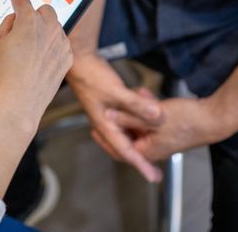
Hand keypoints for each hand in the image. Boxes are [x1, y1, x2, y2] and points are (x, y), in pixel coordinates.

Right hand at [0, 0, 73, 132]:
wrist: (18, 103)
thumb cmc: (3, 75)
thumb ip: (7, 24)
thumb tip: (17, 20)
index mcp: (28, 21)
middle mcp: (48, 29)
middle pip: (44, 10)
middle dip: (34, 15)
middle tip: (21, 30)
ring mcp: (60, 43)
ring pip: (54, 27)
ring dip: (44, 31)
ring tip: (28, 53)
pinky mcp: (67, 57)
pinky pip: (60, 43)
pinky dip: (51, 47)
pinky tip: (38, 62)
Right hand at [67, 54, 162, 181]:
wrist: (79, 60)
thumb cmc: (93, 77)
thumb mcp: (117, 92)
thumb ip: (137, 104)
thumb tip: (158, 116)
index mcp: (105, 126)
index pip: (126, 151)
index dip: (141, 165)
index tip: (153, 177)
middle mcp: (106, 124)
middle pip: (125, 146)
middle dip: (141, 155)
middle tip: (155, 167)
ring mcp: (108, 115)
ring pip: (127, 132)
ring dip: (141, 132)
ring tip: (156, 136)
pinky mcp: (111, 105)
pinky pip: (127, 119)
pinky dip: (138, 118)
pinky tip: (147, 110)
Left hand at [108, 95, 228, 161]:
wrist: (215, 118)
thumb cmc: (188, 120)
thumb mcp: (152, 117)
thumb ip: (129, 116)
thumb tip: (108, 115)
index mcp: (148, 150)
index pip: (120, 149)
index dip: (107, 138)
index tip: (95, 126)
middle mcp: (154, 147)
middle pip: (129, 135)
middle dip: (120, 120)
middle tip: (107, 108)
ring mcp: (162, 138)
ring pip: (140, 124)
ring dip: (133, 111)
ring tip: (127, 95)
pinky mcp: (170, 128)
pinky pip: (151, 119)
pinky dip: (145, 109)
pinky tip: (144, 93)